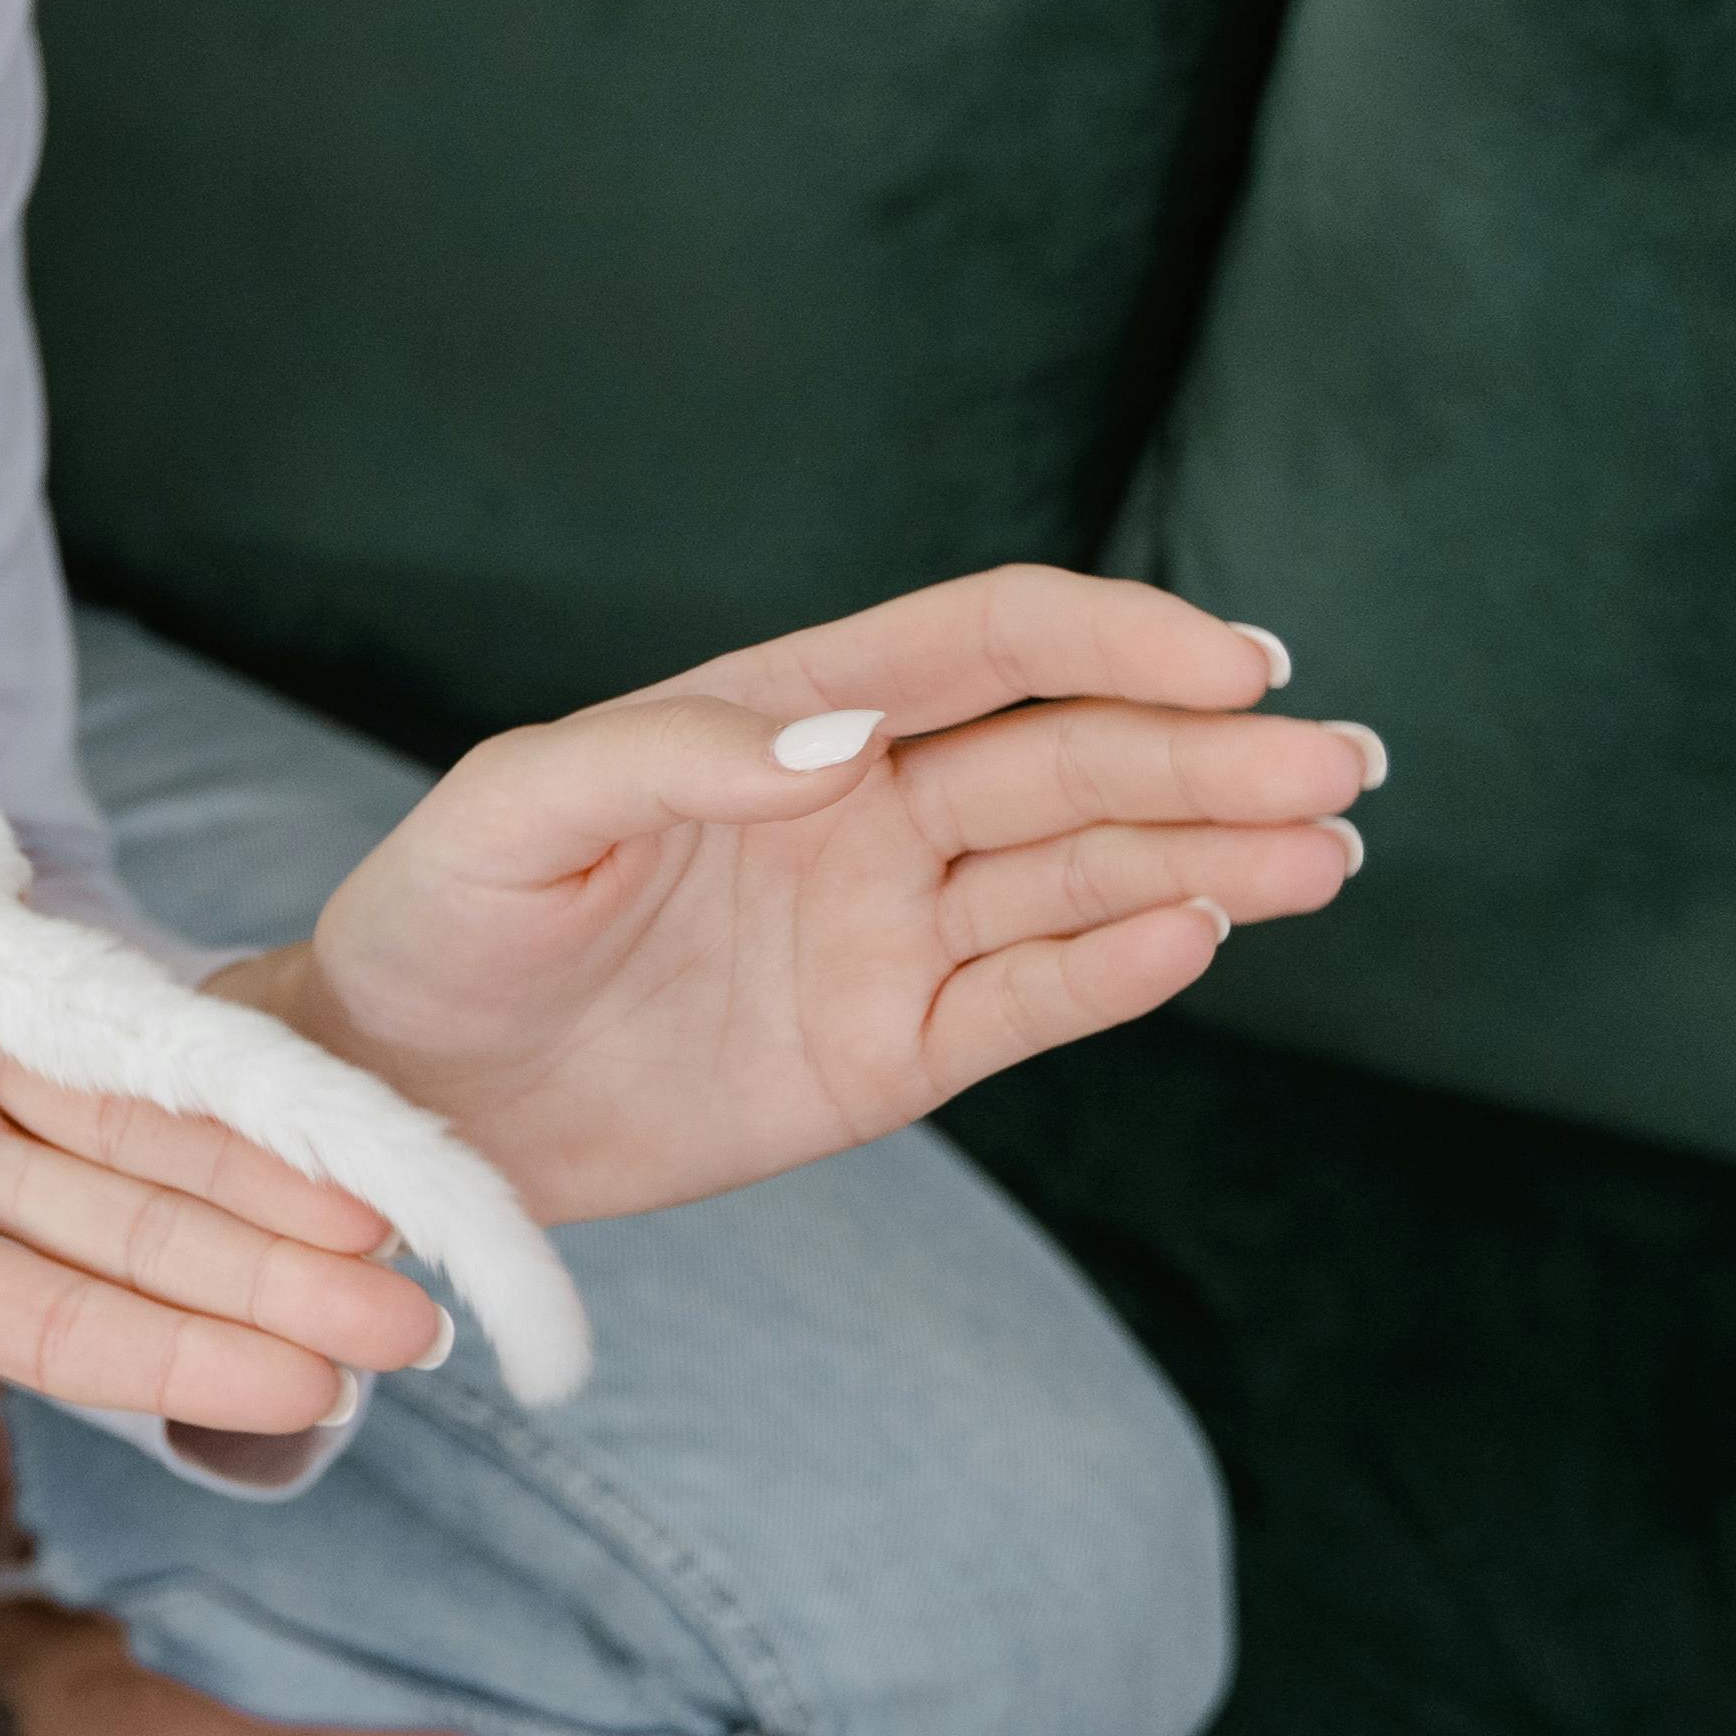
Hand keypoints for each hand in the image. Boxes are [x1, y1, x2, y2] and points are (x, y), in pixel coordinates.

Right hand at [0, 800, 442, 1438]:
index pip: (47, 1317)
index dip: (179, 1352)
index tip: (312, 1390)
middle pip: (136, 1228)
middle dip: (276, 1279)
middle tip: (425, 1324)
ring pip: (143, 1119)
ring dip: (272, 1169)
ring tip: (409, 1216)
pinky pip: (95, 991)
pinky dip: (197, 1035)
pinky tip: (303, 1067)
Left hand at [214, 565, 1382, 1226]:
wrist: (394, 1098)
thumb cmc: (436, 923)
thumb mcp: (513, 814)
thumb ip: (670, 759)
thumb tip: (837, 743)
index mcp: (786, 710)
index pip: (988, 646)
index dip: (1115, 637)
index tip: (1231, 655)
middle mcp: (861, 807)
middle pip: (1072, 758)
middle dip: (1211, 754)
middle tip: (1340, 764)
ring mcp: (884, 928)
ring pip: (1083, 874)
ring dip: (1209, 854)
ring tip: (1326, 852)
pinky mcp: (885, 1051)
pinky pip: (1026, 999)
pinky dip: (1120, 970)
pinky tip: (1206, 933)